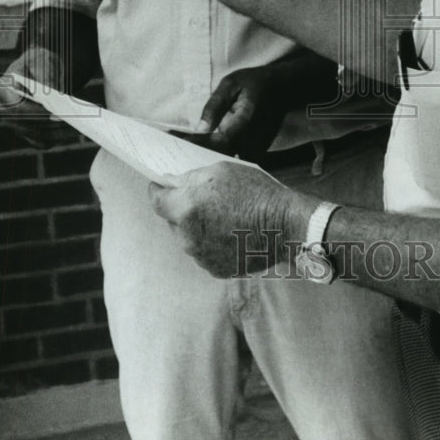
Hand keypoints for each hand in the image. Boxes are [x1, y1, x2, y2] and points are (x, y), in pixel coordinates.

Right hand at [0, 46, 76, 148]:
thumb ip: (43, 74)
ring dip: (58, 133)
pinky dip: (58, 138)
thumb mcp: (42, 61)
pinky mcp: (27, 132)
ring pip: (37, 135)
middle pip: (28, 125)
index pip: (16, 107)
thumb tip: (48, 91)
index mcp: (4, 90)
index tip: (56, 114)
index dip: (36, 113)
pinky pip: (42, 141)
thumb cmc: (41, 63)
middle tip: (74, 122)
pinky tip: (74, 131)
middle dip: (51, 125)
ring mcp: (14, 123)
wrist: (42, 70)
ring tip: (79, 127)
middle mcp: (4, 110)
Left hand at [149, 162, 317, 276]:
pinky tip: (230, 231)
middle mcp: (188, 237)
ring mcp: (201, 256)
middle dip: (181, 209)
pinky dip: (210, 242)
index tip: (160, 186)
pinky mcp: (216, 270)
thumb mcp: (221, 170)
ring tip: (222, 215)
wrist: (284, 224)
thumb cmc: (255, 193)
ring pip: (188, 238)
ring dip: (196, 227)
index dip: (157, 191)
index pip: (156, 201)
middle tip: (202, 198)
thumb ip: (190, 177)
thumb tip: (172, 182)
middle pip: (172, 220)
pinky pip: (204, 253)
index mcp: (185, 209)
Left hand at [174, 65, 289, 161]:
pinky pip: (234, 161)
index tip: (177, 142)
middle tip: (175, 149)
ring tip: (184, 152)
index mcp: (245, 121)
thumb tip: (200, 128)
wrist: (282, 88)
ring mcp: (256, 148)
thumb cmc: (253, 83)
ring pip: (227, 162)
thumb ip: (215, 105)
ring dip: (206, 159)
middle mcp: (252, 139)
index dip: (197, 145)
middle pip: (220, 158)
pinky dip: (217, 158)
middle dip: (196, 155)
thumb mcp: (230, 84)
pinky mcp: (256, 152)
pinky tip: (201, 152)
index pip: (218, 142)